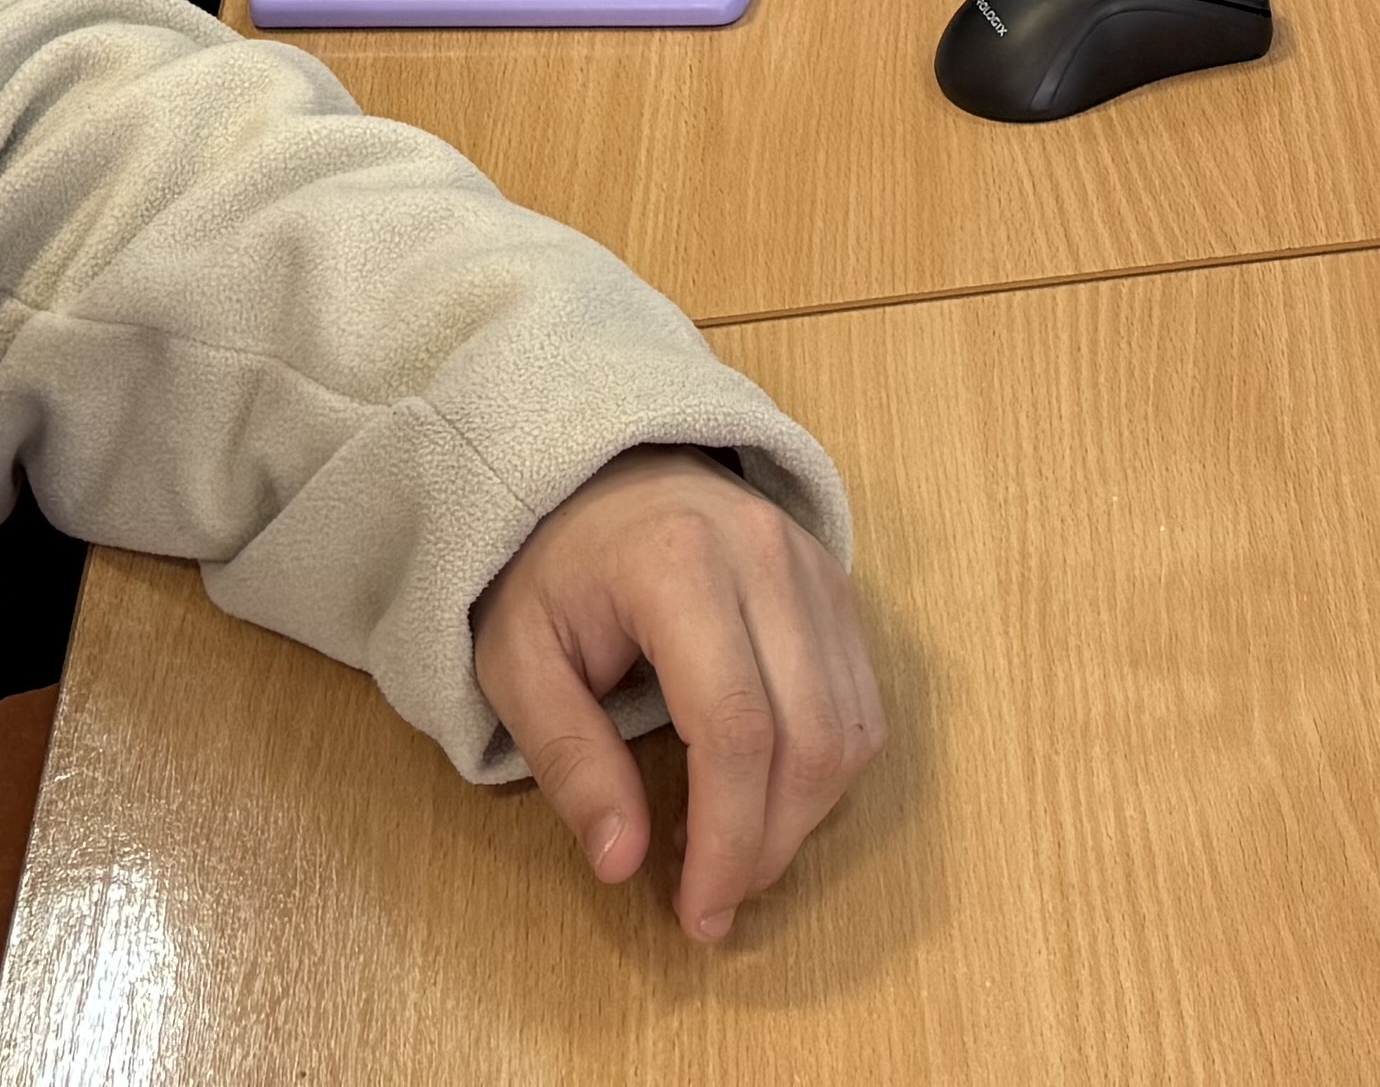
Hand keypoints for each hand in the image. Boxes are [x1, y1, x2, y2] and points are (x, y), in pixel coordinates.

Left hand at [472, 447, 884, 944]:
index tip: (697, 914)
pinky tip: (768, 795)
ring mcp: (814, 565)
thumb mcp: (517, 662)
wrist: (596, 466)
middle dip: (767, 844)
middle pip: (809, 737)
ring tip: (734, 852)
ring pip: (850, 728)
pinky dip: (828, 771)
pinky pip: (862, 702)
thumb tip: (623, 864)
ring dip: (803, 818)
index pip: (735, 729)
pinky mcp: (837, 582)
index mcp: (678, 566)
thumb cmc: (549, 569)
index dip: (727, 839)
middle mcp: (766, 557)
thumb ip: (569, 759)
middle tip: (712, 900)